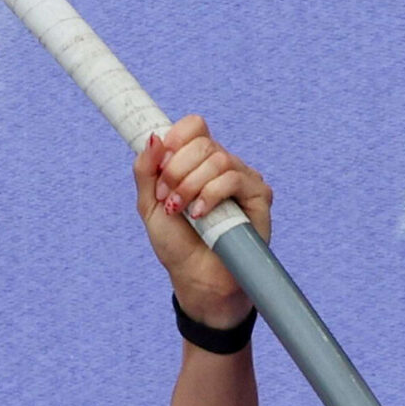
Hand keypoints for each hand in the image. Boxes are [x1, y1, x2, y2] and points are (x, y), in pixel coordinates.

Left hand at [135, 115, 272, 329]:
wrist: (196, 279)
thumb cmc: (177, 244)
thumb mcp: (149, 206)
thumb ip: (146, 171)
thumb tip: (152, 137)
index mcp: (197, 162)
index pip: (193, 127)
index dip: (175, 139)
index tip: (160, 167)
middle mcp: (222, 165)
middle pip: (202, 142)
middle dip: (176, 170)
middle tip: (168, 199)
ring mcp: (242, 179)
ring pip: (218, 159)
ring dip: (191, 185)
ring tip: (181, 211)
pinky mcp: (259, 196)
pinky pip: (234, 178)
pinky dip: (211, 195)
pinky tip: (201, 215)